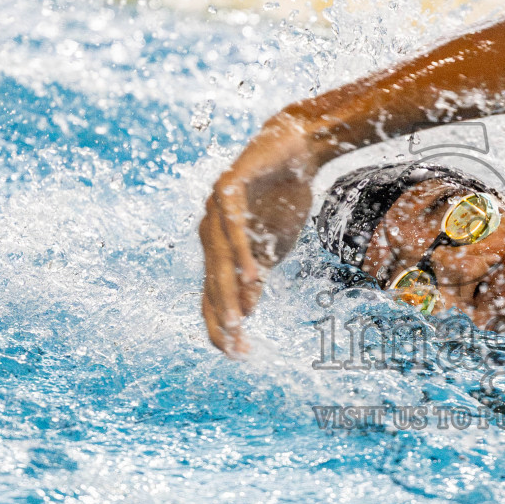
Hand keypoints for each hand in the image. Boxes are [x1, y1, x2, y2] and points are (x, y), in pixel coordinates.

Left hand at [200, 119, 315, 355]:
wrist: (295, 149)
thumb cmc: (283, 197)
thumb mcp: (273, 246)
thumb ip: (257, 274)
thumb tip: (246, 310)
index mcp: (219, 248)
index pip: (213, 294)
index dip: (221, 324)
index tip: (235, 354)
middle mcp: (210, 231)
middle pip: (213, 282)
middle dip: (224, 318)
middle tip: (236, 347)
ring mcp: (214, 209)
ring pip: (220, 259)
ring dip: (229, 293)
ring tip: (239, 322)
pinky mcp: (227, 188)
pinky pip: (233, 227)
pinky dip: (243, 254)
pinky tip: (253, 277)